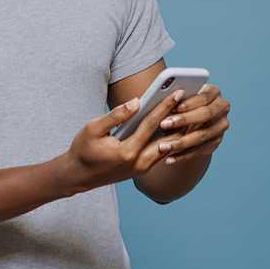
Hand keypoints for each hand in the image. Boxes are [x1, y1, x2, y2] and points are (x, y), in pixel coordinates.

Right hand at [59, 89, 185, 194]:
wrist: (77, 176)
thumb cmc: (83, 150)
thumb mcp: (93, 128)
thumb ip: (116, 115)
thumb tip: (136, 102)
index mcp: (127, 152)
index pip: (151, 125)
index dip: (165, 107)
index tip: (178, 92)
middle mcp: (139, 163)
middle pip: (167, 138)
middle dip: (179, 118)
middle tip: (191, 101)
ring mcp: (142, 168)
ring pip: (168, 148)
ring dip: (178, 130)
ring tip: (189, 111)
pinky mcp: (142, 169)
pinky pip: (162, 153)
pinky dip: (170, 139)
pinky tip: (176, 125)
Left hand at [154, 83, 230, 163]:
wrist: (190, 120)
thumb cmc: (180, 104)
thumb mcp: (179, 98)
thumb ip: (175, 98)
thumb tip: (165, 99)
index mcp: (214, 92)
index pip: (204, 97)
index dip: (189, 102)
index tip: (173, 107)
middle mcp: (222, 108)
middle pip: (206, 114)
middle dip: (184, 120)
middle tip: (163, 124)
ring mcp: (221, 126)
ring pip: (202, 135)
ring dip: (181, 142)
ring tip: (163, 147)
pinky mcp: (215, 142)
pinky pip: (199, 150)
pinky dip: (183, 155)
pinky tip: (169, 158)